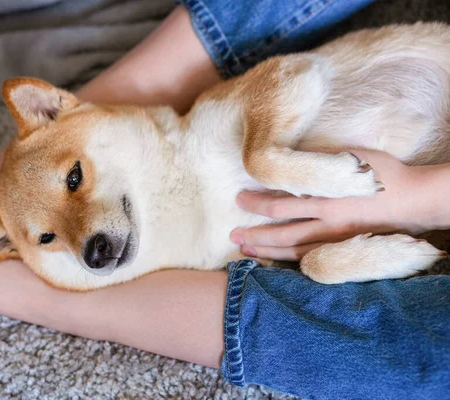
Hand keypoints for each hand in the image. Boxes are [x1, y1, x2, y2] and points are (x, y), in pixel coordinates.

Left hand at [230, 150, 441, 260]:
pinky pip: (311, 259)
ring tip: (246, 250)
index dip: (256, 203)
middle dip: (254, 234)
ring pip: (294, 251)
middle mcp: (328, 223)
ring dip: (267, 251)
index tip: (239, 199)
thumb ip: (320, 161)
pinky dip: (289, 261)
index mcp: (326, 198)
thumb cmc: (384, 174)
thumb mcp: (351, 158)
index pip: (281, 203)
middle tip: (233, 233)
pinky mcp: (344, 249)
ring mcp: (336, 240)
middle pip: (281, 233)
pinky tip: (275, 260)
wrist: (414, 200)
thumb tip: (290, 158)